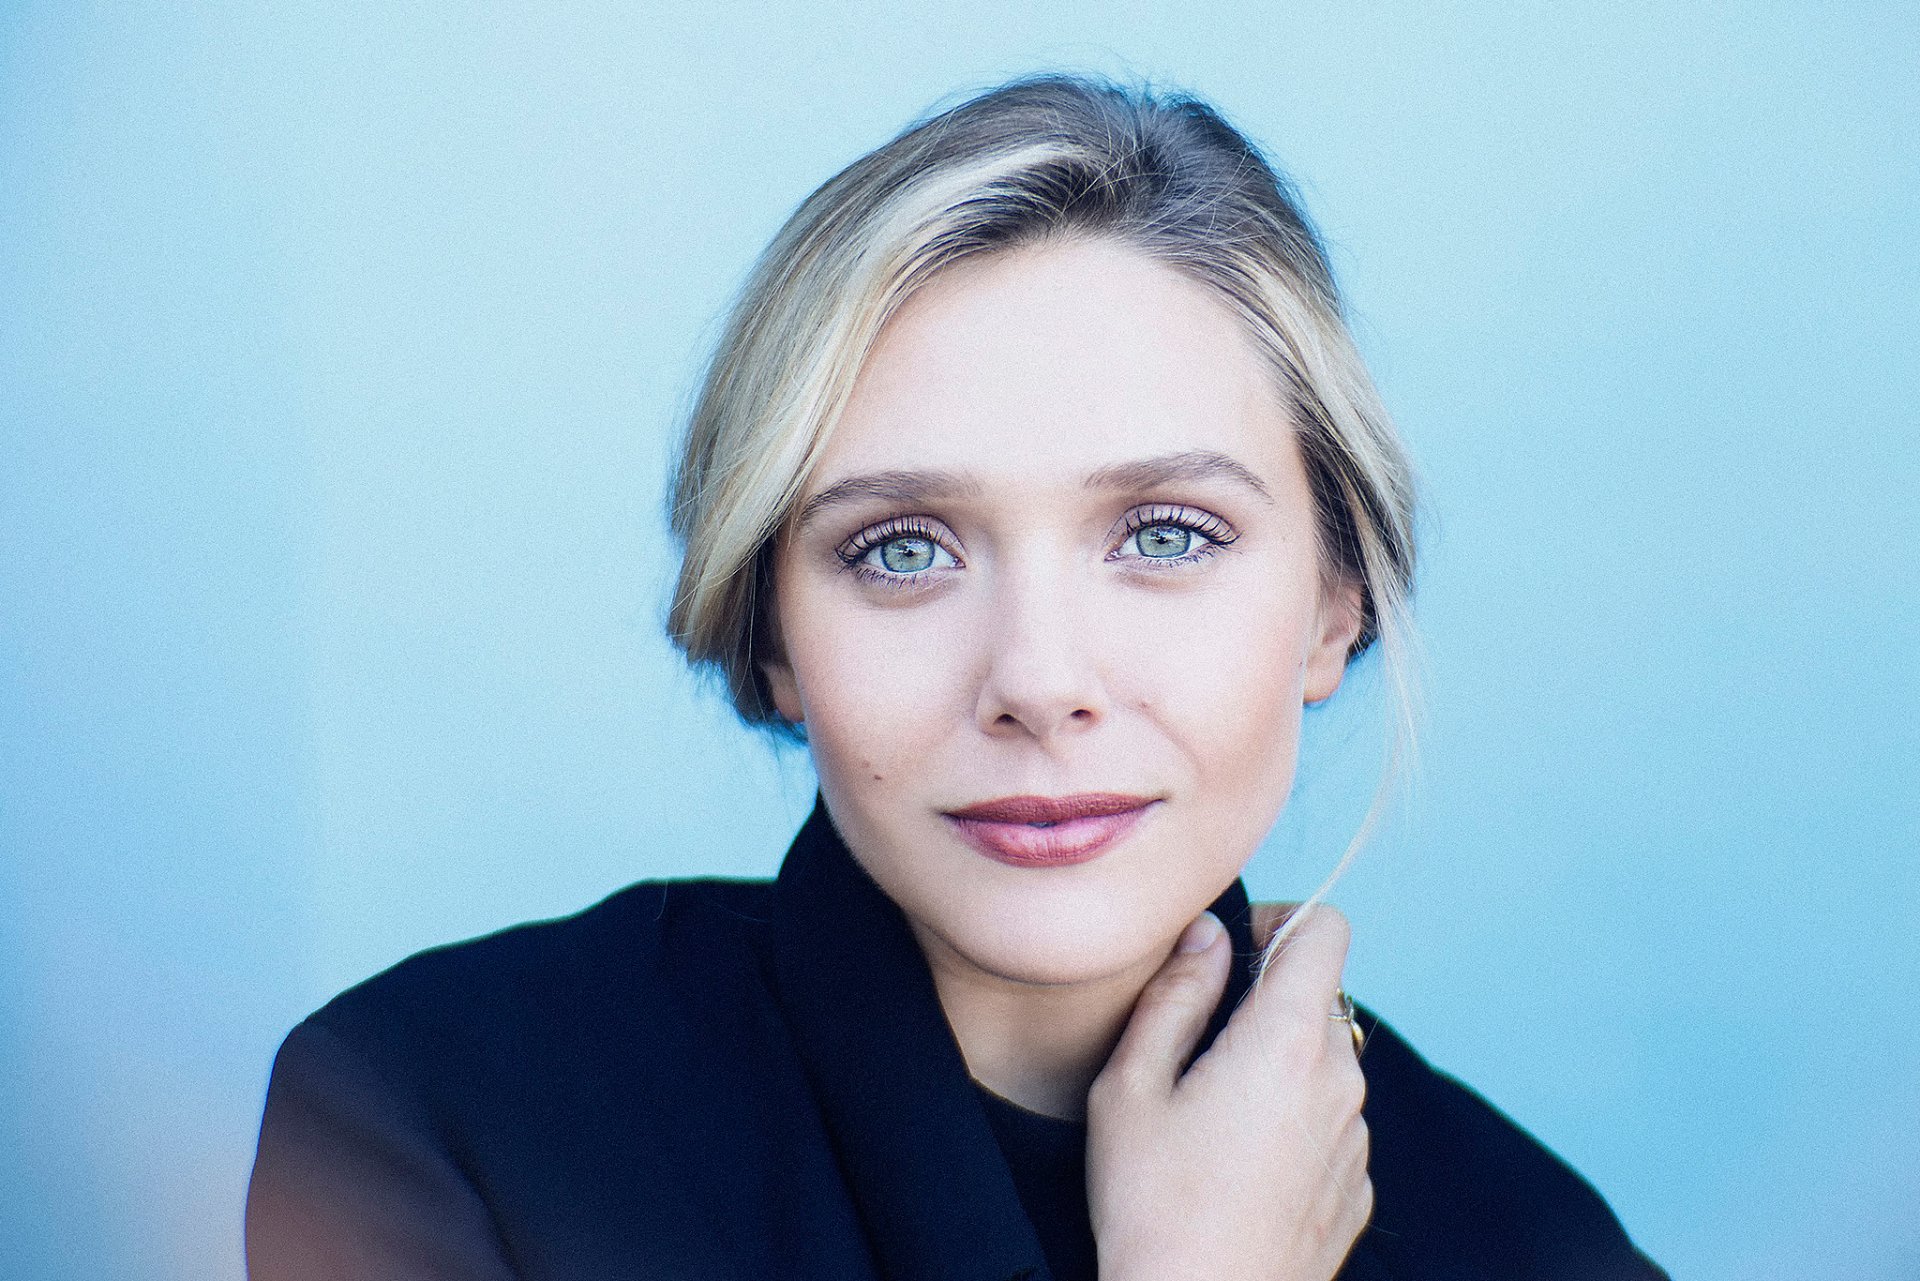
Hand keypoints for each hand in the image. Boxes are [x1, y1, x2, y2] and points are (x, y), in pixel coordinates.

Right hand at [1086, 903, 1370, 1280]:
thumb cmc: (1154, 1208)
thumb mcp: (1132, 1086)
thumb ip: (1175, 994)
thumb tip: (1205, 936)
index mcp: (1288, 1042)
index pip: (1325, 928)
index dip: (1278, 919)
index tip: (1234, 951)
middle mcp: (1341, 1082)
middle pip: (1320, 997)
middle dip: (1265, 1001)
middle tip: (1196, 1045)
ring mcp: (1356, 1140)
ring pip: (1325, 1062)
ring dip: (1278, 1063)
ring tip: (1209, 1116)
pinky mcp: (1356, 1187)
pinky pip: (1330, 1122)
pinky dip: (1292, 1120)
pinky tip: (1236, 1164)